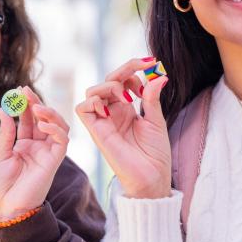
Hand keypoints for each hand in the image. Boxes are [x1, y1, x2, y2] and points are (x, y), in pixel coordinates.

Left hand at [0, 86, 69, 219]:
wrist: (8, 209)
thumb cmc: (2, 186)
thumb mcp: (0, 154)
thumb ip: (6, 132)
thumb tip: (4, 108)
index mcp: (25, 144)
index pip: (28, 119)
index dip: (25, 104)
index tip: (19, 90)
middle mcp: (39, 146)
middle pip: (43, 119)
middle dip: (36, 103)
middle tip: (26, 91)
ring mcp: (48, 153)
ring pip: (58, 126)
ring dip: (49, 114)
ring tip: (36, 106)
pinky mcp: (54, 161)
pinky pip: (62, 141)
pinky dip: (56, 130)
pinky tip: (43, 124)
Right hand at [75, 57, 170, 198]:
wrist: (152, 177)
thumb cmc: (154, 154)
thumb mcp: (156, 120)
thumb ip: (151, 98)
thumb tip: (158, 75)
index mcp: (127, 108)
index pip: (123, 79)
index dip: (134, 68)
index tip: (152, 63)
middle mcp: (113, 112)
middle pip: (108, 80)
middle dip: (124, 69)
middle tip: (142, 68)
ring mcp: (104, 121)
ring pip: (93, 90)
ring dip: (110, 85)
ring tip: (128, 96)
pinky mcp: (96, 131)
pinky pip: (82, 109)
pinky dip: (94, 101)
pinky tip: (112, 106)